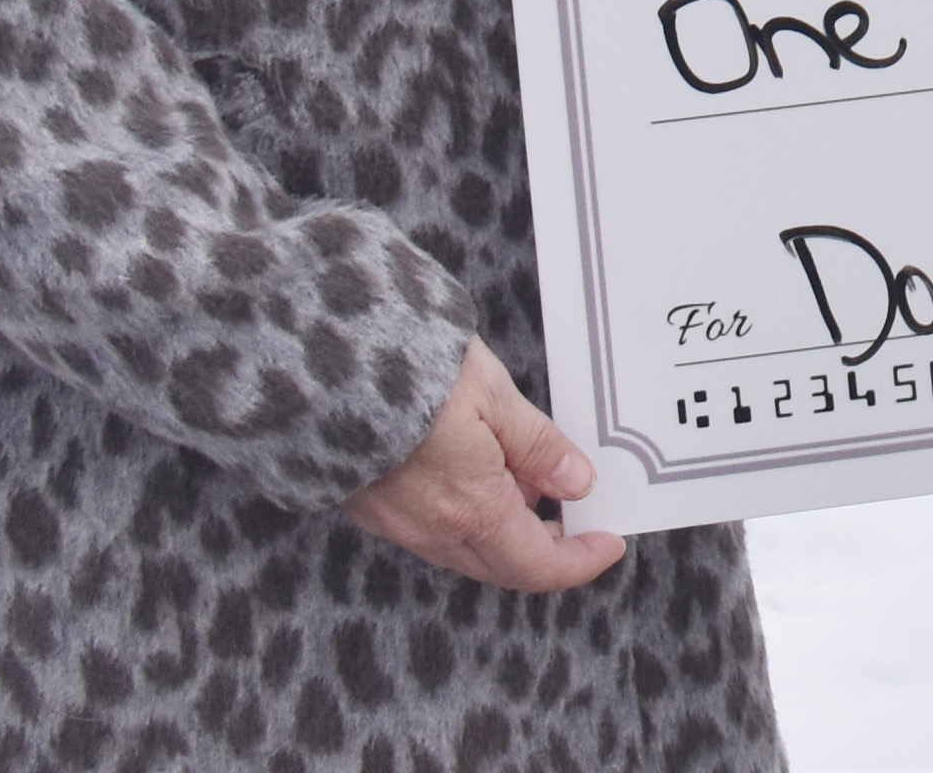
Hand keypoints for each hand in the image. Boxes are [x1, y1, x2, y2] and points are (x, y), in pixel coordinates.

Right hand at [348, 337, 625, 593]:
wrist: (324, 366)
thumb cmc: (411, 371)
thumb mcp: (495, 395)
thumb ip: (538, 446)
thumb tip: (576, 482)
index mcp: (472, 510)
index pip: (537, 566)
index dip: (579, 563)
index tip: (608, 543)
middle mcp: (432, 530)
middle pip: (504, 566)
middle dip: (547, 550)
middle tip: (577, 516)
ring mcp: (397, 523)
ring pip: (467, 550)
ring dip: (505, 531)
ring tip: (529, 482)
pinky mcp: (370, 506)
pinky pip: (432, 532)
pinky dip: (466, 518)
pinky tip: (478, 475)